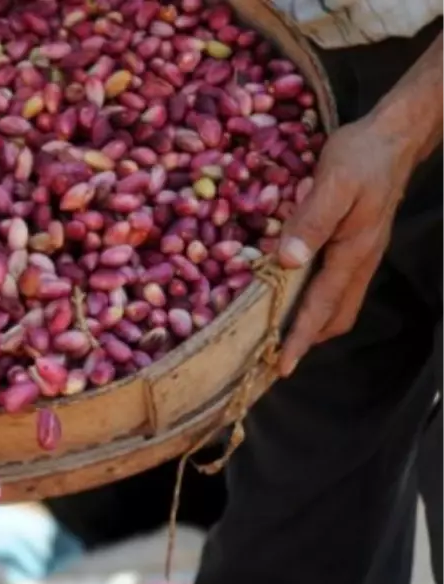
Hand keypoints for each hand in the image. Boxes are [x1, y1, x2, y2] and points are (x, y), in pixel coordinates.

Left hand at [276, 112, 416, 376]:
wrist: (394, 136)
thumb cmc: (361, 156)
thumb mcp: (333, 183)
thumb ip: (310, 222)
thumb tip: (286, 263)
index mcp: (353, 253)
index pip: (321, 308)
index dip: (299, 339)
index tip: (280, 368)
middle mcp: (359, 262)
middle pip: (334, 317)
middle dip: (305, 341)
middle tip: (268, 360)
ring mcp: (359, 255)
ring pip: (336, 304)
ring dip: (310, 323)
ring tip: (274, 336)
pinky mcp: (354, 245)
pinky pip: (334, 285)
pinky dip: (313, 301)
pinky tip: (287, 296)